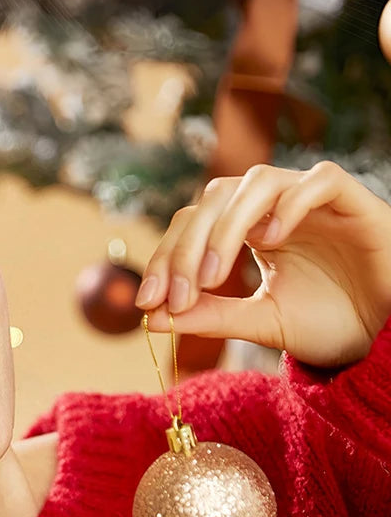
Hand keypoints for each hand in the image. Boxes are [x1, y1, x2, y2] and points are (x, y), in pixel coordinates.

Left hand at [135, 161, 390, 367]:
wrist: (387, 335)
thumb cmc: (330, 323)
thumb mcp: (261, 323)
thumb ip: (211, 315)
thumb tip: (152, 319)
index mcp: (245, 229)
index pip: (191, 225)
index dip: (166, 259)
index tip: (149, 303)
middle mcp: (271, 207)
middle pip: (213, 199)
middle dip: (187, 249)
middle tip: (178, 296)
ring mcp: (310, 198)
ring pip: (257, 182)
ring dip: (226, 227)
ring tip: (215, 276)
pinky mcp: (351, 199)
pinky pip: (318, 181)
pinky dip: (290, 203)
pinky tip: (270, 240)